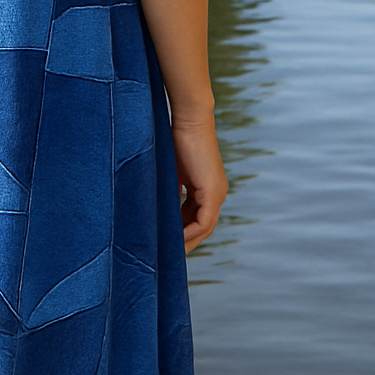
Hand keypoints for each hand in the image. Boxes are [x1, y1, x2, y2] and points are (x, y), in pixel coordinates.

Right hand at [171, 114, 227, 252]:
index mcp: (207, 188)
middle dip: (184, 241)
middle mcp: (216, 193)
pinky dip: (189, 232)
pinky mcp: (212, 191)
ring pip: (203, 228)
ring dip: (187, 240)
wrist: (189, 120)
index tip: (164, 241)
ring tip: (168, 251)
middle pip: (202, 228)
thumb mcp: (171, 171)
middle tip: (166, 254)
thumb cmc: (176, 139)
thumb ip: (170, 190)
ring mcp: (217, 193)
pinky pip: (203, 222)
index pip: (196, 218)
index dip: (181, 232)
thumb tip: (157, 208)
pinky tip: (174, 238)